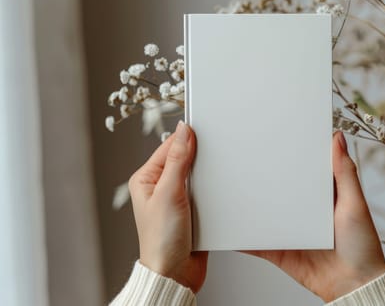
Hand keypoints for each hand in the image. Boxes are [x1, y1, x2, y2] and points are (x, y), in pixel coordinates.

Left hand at [128, 121, 206, 292]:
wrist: (176, 273)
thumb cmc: (161, 240)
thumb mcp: (169, 193)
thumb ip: (177, 160)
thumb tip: (183, 132)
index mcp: (146, 179)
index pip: (168, 148)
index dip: (186, 139)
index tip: (204, 130)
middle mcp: (160, 187)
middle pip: (184, 159)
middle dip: (199, 158)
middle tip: (213, 154)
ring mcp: (177, 199)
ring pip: (198, 176)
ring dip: (208, 176)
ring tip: (215, 176)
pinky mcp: (192, 210)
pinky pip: (206, 192)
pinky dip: (214, 191)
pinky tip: (219, 191)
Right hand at [246, 131, 384, 301]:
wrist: (353, 286)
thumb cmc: (362, 246)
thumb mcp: (354, 203)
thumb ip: (344, 172)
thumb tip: (338, 138)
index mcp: (321, 196)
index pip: (302, 170)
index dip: (291, 155)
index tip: (275, 137)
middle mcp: (303, 211)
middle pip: (278, 190)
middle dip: (263, 176)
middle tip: (244, 158)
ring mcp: (288, 230)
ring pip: (264, 213)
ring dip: (248, 204)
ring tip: (229, 187)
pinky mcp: (278, 250)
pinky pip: (256, 242)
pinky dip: (242, 236)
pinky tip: (228, 225)